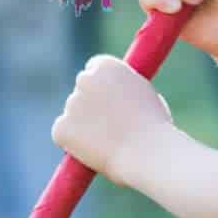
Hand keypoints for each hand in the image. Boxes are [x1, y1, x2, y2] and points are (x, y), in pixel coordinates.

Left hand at [52, 55, 171, 184]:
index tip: (106, 101)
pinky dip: (71, 143)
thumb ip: (124, 88)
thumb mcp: (143, 93)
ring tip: (108, 144)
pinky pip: (61, 133)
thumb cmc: (155, 128)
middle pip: (82, 89)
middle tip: (105, 126)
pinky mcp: (62, 127)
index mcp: (106, 65)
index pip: (94, 69)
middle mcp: (85, 79)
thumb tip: (117, 94)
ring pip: (73, 114)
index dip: (101, 86)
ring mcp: (72, 103)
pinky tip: (92, 151)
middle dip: (89, 104)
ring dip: (83, 125)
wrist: (149, 152)